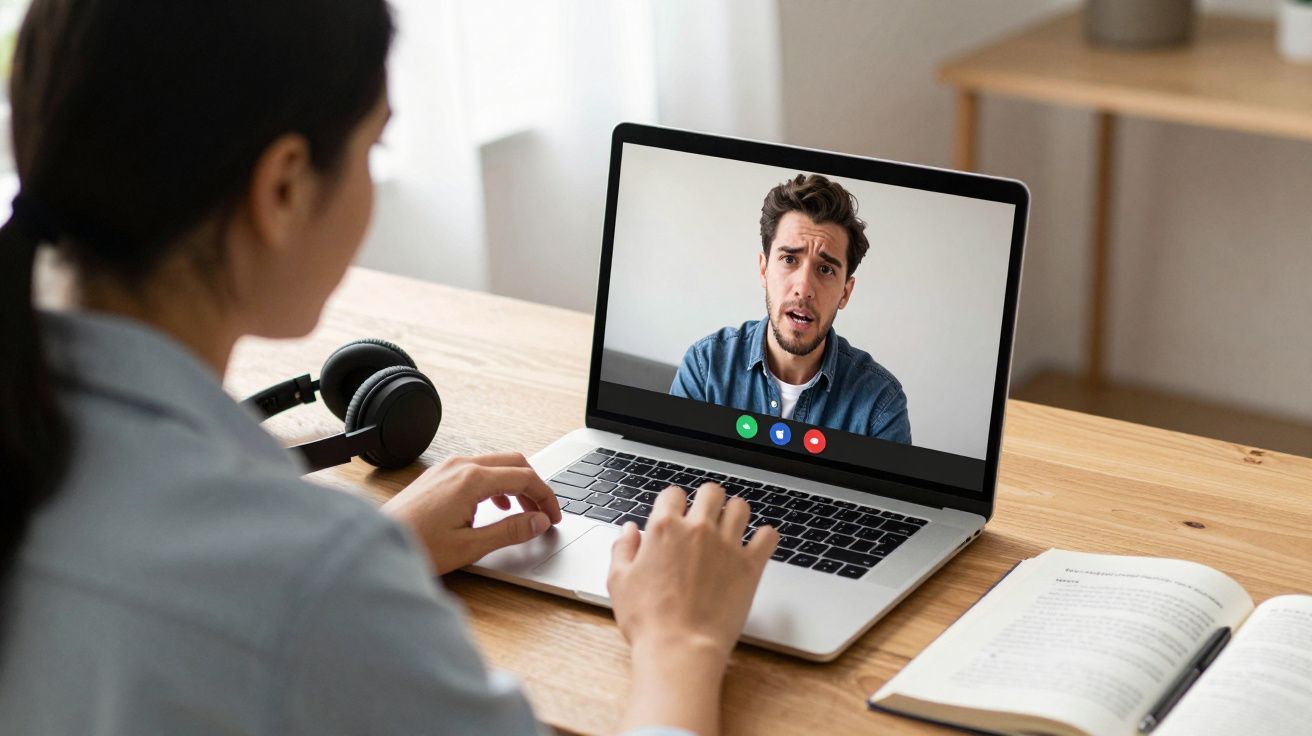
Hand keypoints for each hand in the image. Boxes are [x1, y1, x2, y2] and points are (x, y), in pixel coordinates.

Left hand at [381, 453, 561, 574]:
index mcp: (471, 479)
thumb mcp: (471, 545)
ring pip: (496, 464)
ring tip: (524, 512)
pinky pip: (478, 470)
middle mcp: (460, 465)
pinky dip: (497, 483)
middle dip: (535, 486)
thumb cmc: (416, 546)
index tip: (555, 517)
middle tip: (544, 513)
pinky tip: (496, 506)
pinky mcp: (438, 475)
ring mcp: (447, 467)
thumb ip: (510, 531)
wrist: (375, 545)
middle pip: (514, 462)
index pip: (525, 477)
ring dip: (516, 484)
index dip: (546, 497)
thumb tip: (539, 521)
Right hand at [607, 483, 777, 734]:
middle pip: (711, 492)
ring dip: (735, 514)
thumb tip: (629, 530)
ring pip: (740, 507)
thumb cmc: (648, 621)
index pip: (673, 494)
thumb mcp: (618, 582)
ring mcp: (726, 545)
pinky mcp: (750, 565)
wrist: (680, 648)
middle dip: (708, 500)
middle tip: (706, 517)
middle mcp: (698, 529)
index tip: (676, 516)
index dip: (674, 504)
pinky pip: (768, 536)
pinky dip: (764, 537)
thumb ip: (623, 549)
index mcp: (664, 528)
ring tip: (730, 529)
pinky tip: (756, 546)